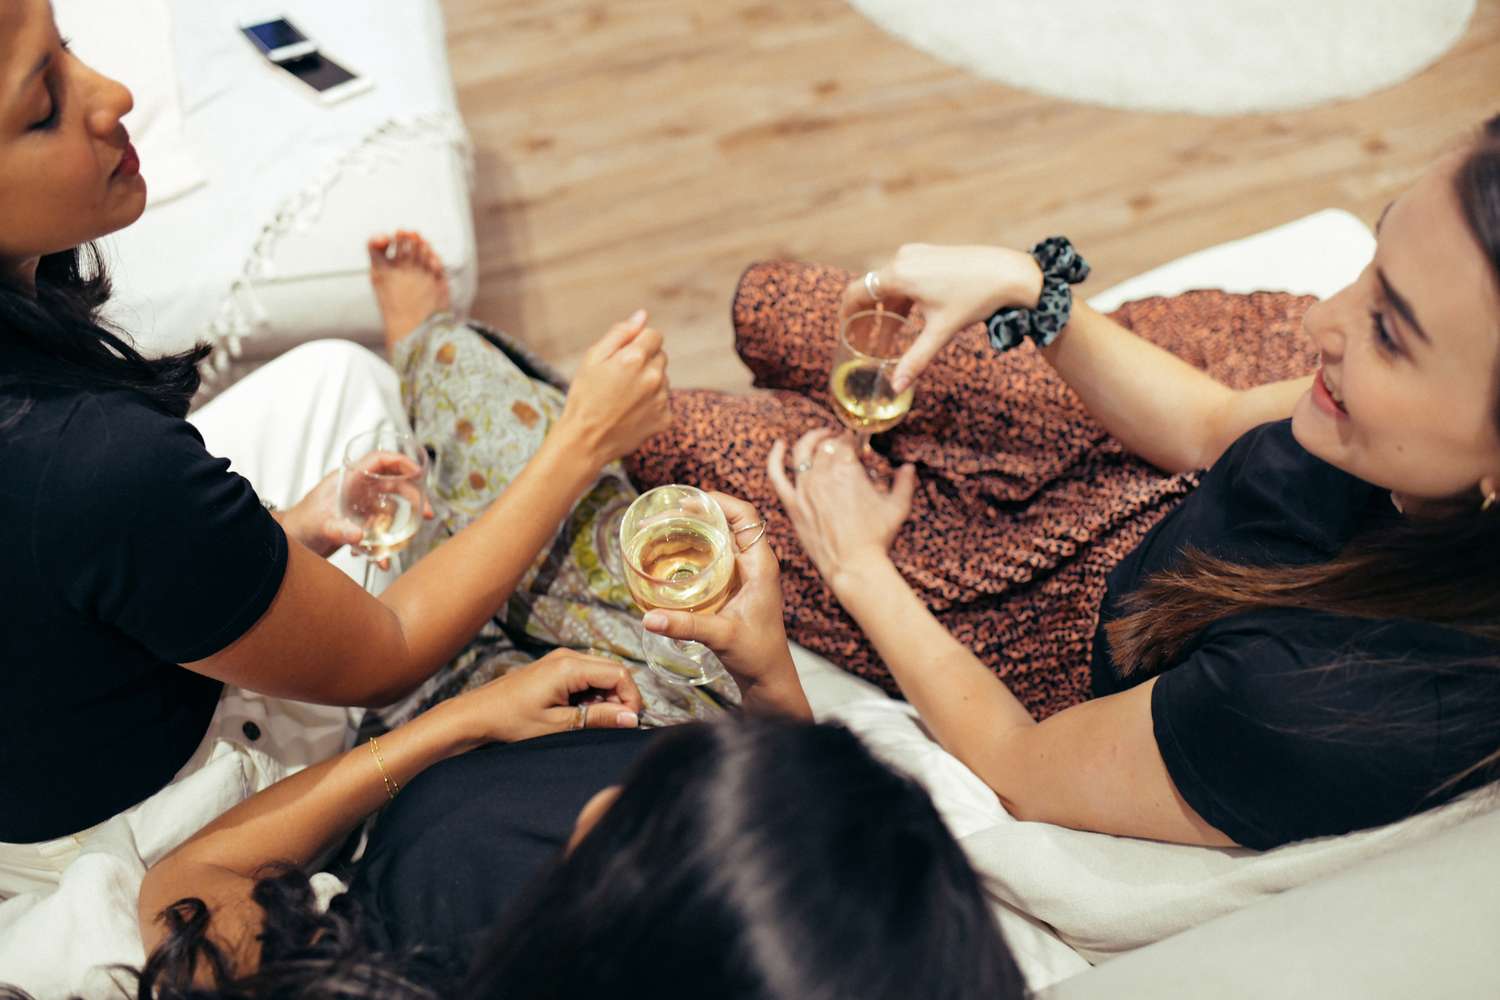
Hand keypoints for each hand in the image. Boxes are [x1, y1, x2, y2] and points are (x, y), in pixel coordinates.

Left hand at [279, 461, 433, 566]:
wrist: (286, 546)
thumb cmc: (298, 526)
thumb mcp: (318, 526)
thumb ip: (338, 530)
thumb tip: (359, 536)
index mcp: (347, 480)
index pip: (378, 461)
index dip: (400, 462)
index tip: (418, 472)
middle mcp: (357, 491)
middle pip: (393, 485)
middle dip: (414, 498)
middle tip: (428, 514)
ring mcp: (359, 508)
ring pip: (390, 510)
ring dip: (400, 526)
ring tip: (404, 543)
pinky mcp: (359, 525)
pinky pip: (380, 531)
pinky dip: (383, 546)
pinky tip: (379, 560)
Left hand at [447, 648, 643, 744]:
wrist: (477, 714)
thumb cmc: (512, 721)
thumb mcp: (558, 725)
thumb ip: (597, 718)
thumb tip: (631, 719)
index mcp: (569, 666)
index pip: (619, 674)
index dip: (631, 698)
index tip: (628, 722)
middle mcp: (568, 656)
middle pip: (612, 671)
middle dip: (619, 698)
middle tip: (611, 724)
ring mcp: (560, 659)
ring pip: (600, 674)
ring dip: (604, 698)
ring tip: (589, 721)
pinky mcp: (555, 667)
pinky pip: (585, 676)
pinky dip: (590, 694)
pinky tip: (577, 713)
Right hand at [559, 310, 672, 466]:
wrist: (585, 441)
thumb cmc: (584, 396)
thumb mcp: (593, 358)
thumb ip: (620, 333)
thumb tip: (642, 315)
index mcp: (635, 358)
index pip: (654, 335)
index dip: (638, 343)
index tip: (622, 358)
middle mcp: (654, 377)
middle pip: (660, 356)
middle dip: (644, 362)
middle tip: (619, 379)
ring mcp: (662, 400)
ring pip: (663, 380)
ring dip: (649, 383)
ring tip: (623, 398)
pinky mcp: (665, 419)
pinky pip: (664, 402)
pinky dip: (652, 405)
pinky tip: (631, 413)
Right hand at [641, 492, 809, 715]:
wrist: (767, 678)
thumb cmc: (757, 654)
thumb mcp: (721, 636)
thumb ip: (686, 625)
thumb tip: (648, 618)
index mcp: (761, 565)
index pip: (746, 516)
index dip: (719, 502)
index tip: (687, 502)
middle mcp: (753, 564)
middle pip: (726, 523)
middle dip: (694, 514)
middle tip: (660, 517)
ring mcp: (743, 574)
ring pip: (717, 540)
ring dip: (690, 532)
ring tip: (657, 531)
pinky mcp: (732, 587)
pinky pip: (711, 558)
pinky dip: (690, 552)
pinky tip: (666, 558)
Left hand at [767, 429, 915, 595]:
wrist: (854, 565)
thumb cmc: (877, 538)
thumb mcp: (898, 507)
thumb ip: (904, 483)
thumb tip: (909, 467)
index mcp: (849, 469)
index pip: (847, 441)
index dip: (854, 441)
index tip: (859, 447)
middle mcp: (824, 474)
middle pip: (827, 445)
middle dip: (837, 441)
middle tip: (845, 446)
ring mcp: (805, 488)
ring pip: (803, 452)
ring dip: (813, 440)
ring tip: (821, 437)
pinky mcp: (793, 504)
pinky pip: (777, 475)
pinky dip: (775, 457)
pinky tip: (778, 446)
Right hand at [842, 244, 1042, 391]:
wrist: (1009, 273)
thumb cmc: (974, 299)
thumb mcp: (940, 332)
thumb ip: (914, 360)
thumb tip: (896, 387)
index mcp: (899, 274)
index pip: (857, 292)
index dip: (846, 312)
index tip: (842, 329)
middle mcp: (903, 259)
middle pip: (872, 290)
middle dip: (866, 317)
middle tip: (863, 341)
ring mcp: (917, 254)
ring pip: (890, 285)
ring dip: (886, 310)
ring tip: (887, 337)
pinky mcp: (930, 255)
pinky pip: (905, 277)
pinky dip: (901, 299)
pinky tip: (907, 319)